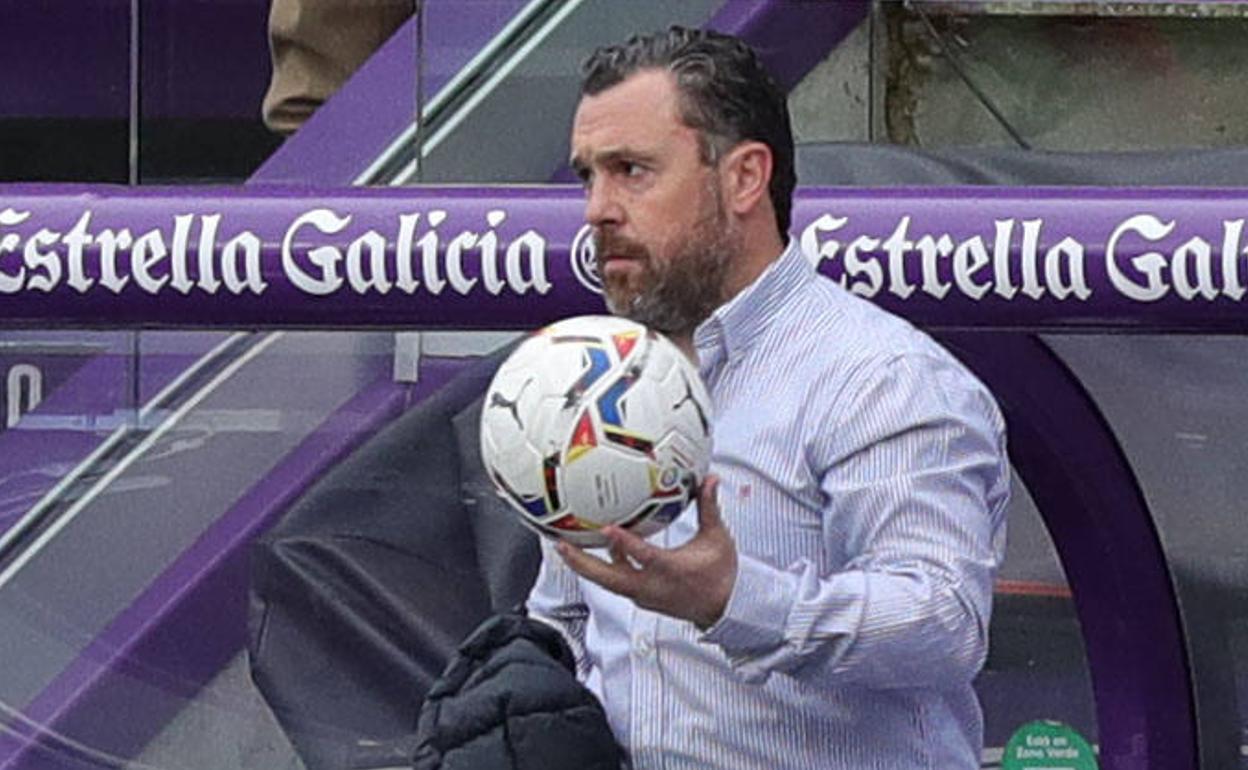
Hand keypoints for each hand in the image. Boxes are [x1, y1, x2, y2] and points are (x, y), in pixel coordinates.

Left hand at [555, 475, 735, 628]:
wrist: (725, 609)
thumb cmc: (721, 575)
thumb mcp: (716, 538)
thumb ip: (708, 508)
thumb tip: (708, 480)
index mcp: (672, 570)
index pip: (645, 557)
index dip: (625, 544)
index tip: (607, 528)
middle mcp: (653, 586)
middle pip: (610, 577)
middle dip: (583, 561)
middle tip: (562, 544)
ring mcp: (644, 595)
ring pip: (608, 581)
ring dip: (585, 565)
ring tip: (564, 547)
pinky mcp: (640, 597)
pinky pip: (616, 582)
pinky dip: (602, 567)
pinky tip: (593, 551)